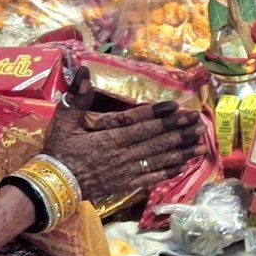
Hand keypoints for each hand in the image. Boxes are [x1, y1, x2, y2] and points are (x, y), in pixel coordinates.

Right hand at [41, 68, 207, 201]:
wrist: (53, 185)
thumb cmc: (59, 151)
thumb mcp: (64, 121)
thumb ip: (77, 97)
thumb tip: (82, 70)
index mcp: (108, 137)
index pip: (139, 124)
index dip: (160, 116)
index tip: (179, 108)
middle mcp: (122, 153)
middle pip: (155, 140)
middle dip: (179, 131)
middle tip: (200, 122)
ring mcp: (126, 171)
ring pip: (158, 159)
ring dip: (181, 150)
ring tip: (201, 143)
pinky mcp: (126, 184)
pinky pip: (152, 177)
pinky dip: (170, 171)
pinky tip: (185, 165)